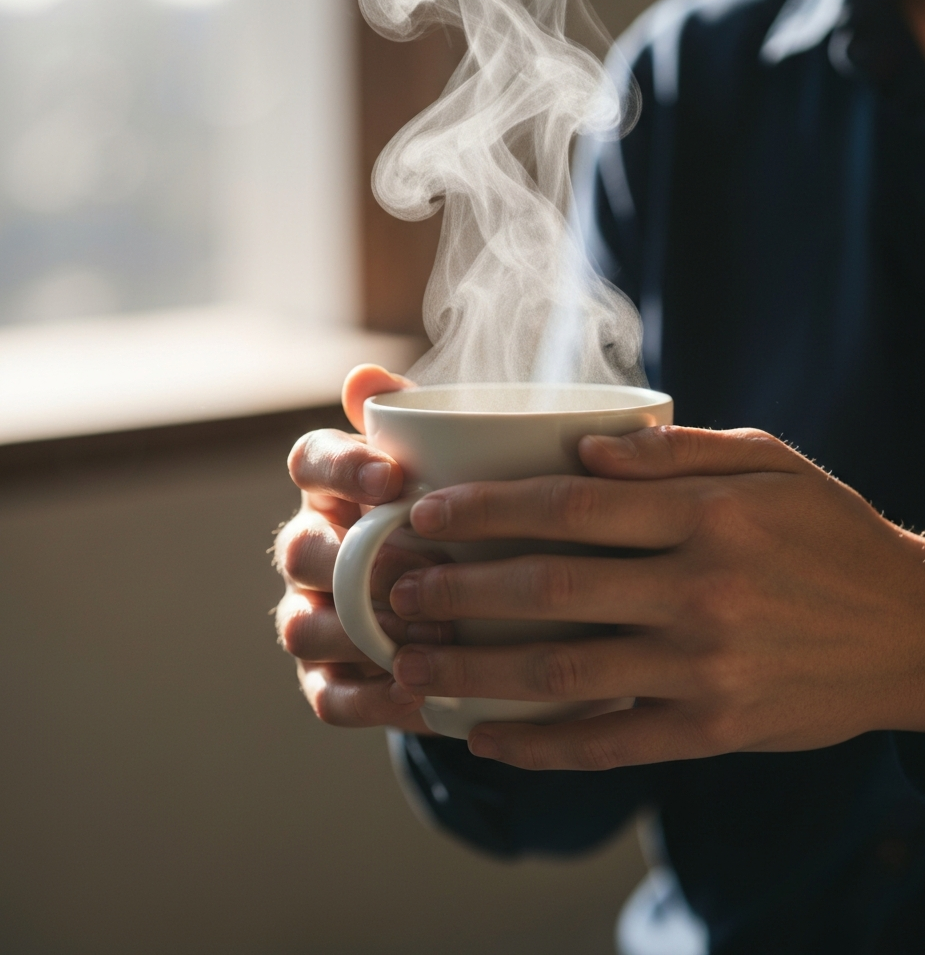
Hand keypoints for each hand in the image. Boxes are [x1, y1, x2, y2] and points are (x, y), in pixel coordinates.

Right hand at [273, 364, 447, 733]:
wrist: (472, 603)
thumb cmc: (459, 518)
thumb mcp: (455, 469)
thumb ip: (421, 424)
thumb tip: (367, 376)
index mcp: (335, 487)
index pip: (310, 460)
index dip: (342, 467)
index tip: (394, 478)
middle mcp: (311, 547)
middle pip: (301, 549)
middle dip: (356, 562)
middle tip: (426, 569)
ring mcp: (312, 614)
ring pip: (303, 626)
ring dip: (361, 633)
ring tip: (435, 638)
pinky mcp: (327, 678)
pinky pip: (326, 696)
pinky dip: (368, 700)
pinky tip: (418, 696)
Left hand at [386, 426, 924, 769]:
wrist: (912, 632)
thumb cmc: (829, 532)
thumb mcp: (770, 463)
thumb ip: (676, 453)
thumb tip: (583, 448)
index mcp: (710, 516)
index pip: (572, 508)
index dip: (488, 510)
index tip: (426, 514)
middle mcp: (702, 591)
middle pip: (552, 589)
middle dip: (460, 589)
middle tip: (395, 591)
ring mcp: (706, 669)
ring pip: (567, 671)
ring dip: (477, 671)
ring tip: (410, 667)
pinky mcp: (715, 730)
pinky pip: (613, 743)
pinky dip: (543, 746)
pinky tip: (487, 740)